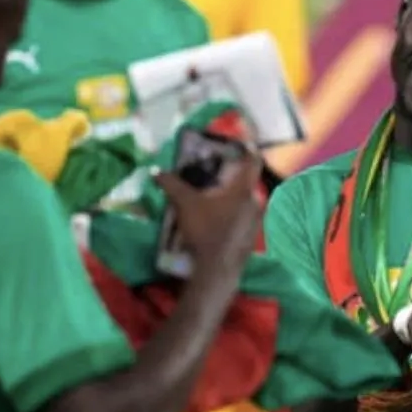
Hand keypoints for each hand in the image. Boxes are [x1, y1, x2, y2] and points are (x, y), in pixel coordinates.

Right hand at [154, 151, 263, 284]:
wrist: (217, 268)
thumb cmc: (204, 229)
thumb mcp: (184, 204)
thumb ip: (171, 184)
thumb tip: (155, 171)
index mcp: (243, 189)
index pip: (254, 161)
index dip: (248, 149)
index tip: (238, 143)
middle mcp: (255, 201)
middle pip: (246, 182)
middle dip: (230, 177)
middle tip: (213, 174)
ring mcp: (256, 221)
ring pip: (244, 201)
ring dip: (230, 198)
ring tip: (211, 198)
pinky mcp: (252, 237)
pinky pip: (243, 218)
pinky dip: (231, 214)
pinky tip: (215, 220)